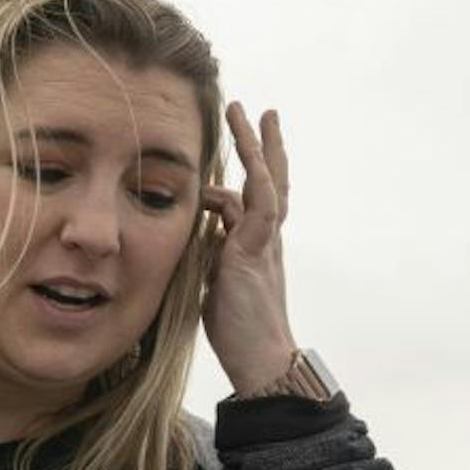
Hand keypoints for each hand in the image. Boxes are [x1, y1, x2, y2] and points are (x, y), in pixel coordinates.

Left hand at [202, 103, 298, 393]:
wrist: (260, 358)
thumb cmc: (238, 330)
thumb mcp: (215, 282)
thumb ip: (210, 254)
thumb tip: (197, 232)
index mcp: (256, 246)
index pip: (254, 198)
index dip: (248, 171)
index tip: (240, 146)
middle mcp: (266, 238)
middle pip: (272, 180)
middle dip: (264, 145)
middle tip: (261, 111)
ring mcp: (264, 242)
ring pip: (267, 182)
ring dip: (256, 145)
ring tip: (249, 113)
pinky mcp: (255, 252)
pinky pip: (263, 206)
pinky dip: (257, 178)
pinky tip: (251, 154)